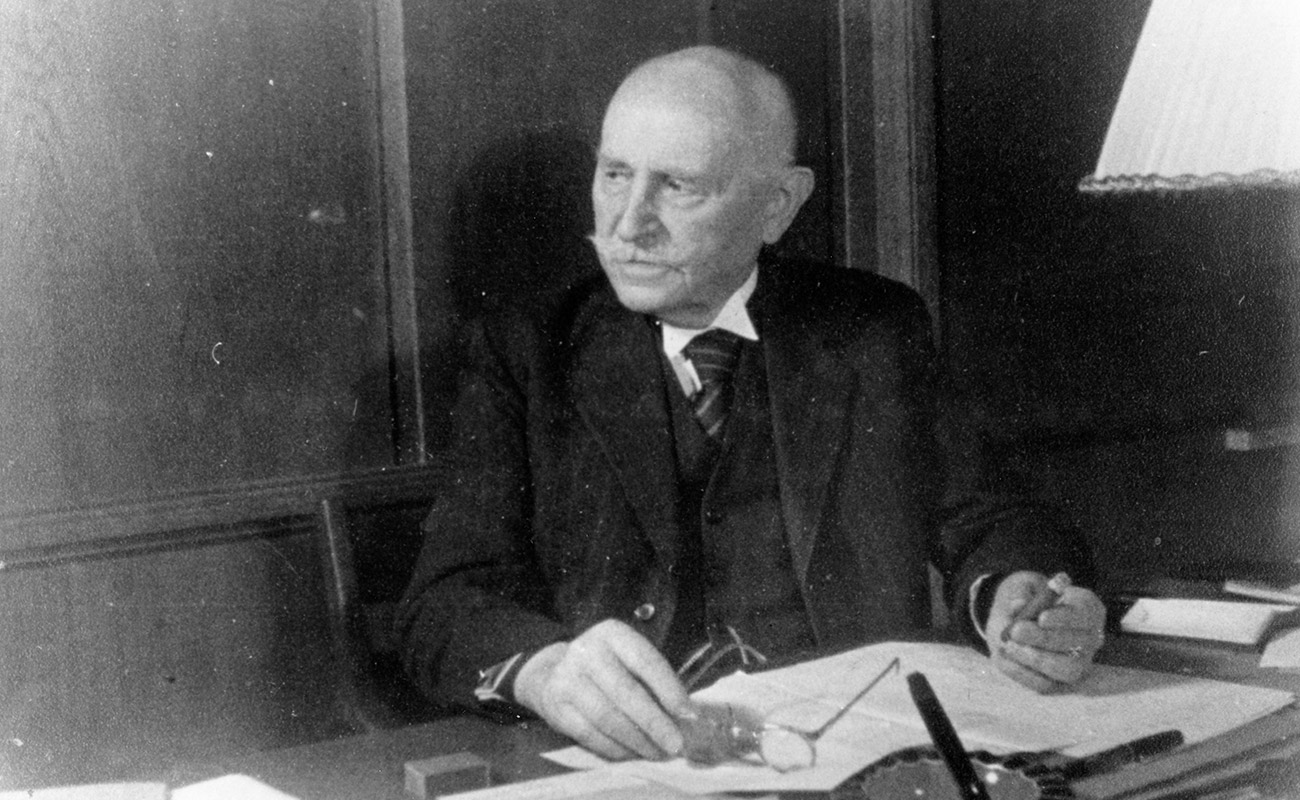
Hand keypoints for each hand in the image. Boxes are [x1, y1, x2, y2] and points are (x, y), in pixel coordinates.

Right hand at [513, 619, 693, 760]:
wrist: (553, 674)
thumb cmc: (606, 669)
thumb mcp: (628, 660)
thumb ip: (655, 683)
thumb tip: (687, 719)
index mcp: (612, 634)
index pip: (645, 660)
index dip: (669, 688)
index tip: (689, 714)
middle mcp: (586, 651)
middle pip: (625, 692)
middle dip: (655, 722)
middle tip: (676, 745)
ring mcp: (567, 678)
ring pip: (607, 717)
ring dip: (636, 740)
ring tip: (657, 753)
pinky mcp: (555, 706)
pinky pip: (589, 734)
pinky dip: (615, 748)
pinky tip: (632, 754)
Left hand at [985, 571, 1106, 691]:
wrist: (1017, 624)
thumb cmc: (1026, 601)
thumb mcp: (1022, 589)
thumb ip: (1022, 593)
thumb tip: (1018, 605)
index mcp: (1087, 608)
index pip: (1086, 613)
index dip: (1066, 618)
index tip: (1042, 617)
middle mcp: (1090, 638)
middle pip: (1080, 644)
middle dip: (1046, 638)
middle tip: (1016, 630)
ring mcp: (1079, 663)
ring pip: (1067, 669)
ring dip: (1036, 659)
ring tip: (1009, 645)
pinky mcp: (1060, 683)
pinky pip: (1045, 684)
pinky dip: (1021, 672)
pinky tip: (1002, 656)